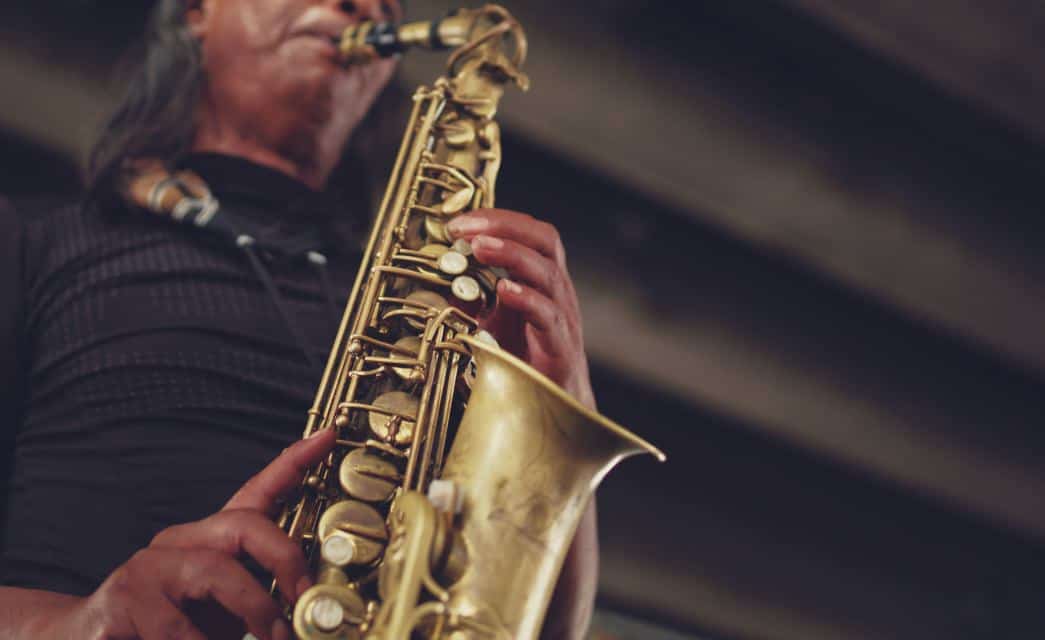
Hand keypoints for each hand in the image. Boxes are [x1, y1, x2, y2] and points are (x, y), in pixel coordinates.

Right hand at [49, 429, 335, 639]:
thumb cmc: (168, 630)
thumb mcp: (225, 610)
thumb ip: (260, 597)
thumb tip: (310, 604)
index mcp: (208, 541)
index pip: (256, 492)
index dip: (294, 462)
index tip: (328, 435)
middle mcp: (178, 542)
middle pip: (243, 525)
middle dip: (284, 560)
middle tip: (303, 602)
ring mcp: (146, 567)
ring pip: (213, 572)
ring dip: (253, 612)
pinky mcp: (121, 601)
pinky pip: (176, 625)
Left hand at [447, 209, 595, 409]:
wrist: (555, 407)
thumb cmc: (526, 362)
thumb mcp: (492, 323)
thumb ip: (473, 300)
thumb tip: (441, 278)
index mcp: (542, 280)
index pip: (530, 234)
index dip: (498, 220)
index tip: (460, 222)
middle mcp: (556, 292)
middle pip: (545, 241)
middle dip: (505, 227)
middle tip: (467, 227)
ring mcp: (562, 317)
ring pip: (547, 273)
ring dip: (511, 254)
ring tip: (479, 246)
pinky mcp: (561, 347)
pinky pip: (548, 316)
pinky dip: (526, 299)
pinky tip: (504, 290)